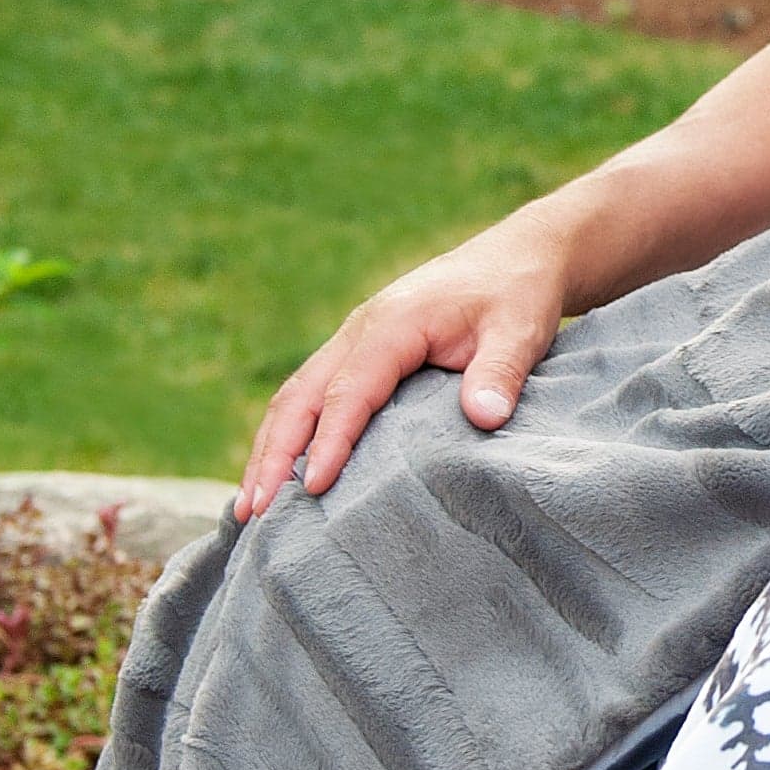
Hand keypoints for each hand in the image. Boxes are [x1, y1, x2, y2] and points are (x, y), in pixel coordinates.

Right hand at [234, 214, 572, 518]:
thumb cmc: (517, 294)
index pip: (349, 390)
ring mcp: (354, 342)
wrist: (518, 257)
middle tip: (254, 512)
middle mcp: (360, 332)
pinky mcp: (361, 355)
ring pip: (295, 398)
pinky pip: (313, 396)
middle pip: (300, 396)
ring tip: (249, 509)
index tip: (314, 488)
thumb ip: (500, 372)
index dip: (330, 441)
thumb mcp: (520, 330)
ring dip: (269, 450)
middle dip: (273, 454)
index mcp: (393, 325)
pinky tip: (281, 476)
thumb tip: (485, 418)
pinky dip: (289, 436)